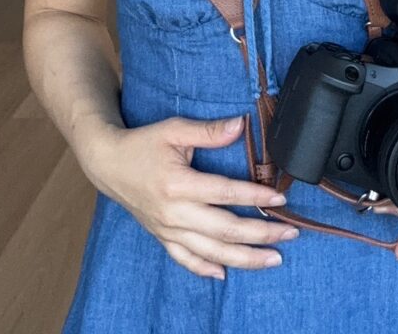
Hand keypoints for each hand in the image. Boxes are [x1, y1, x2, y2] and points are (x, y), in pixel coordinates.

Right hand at [83, 114, 299, 279]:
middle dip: (261, 234)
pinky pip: (185, 260)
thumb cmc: (143, 144)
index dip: (254, 196)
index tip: (280, 198)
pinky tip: (225, 273)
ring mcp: (167, 229)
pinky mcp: (161, 237)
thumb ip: (209, 131)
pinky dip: (205, 269)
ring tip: (273, 259)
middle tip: (289, 233)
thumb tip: (241, 125)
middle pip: (224, 229)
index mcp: (178, 184)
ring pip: (211, 252)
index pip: (225, 193)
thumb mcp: (174, 129)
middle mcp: (174, 213)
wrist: (108, 164)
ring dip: (245, 258)